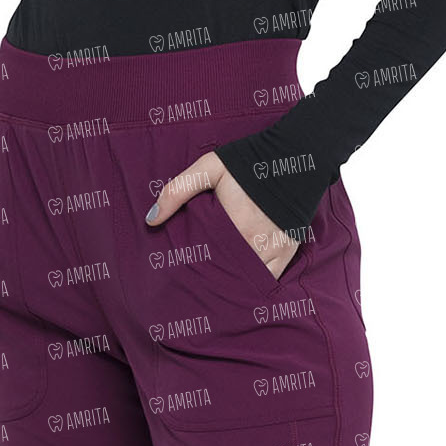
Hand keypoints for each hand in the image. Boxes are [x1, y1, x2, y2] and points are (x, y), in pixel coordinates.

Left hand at [146, 151, 297, 279]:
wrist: (295, 155)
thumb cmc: (248, 162)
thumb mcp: (209, 168)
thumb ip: (178, 190)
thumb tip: (151, 220)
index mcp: (233, 227)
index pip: (208, 262)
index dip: (198, 272)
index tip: (187, 276)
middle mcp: (253, 244)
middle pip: (228, 275)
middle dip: (215, 281)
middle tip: (200, 289)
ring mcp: (272, 251)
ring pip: (249, 281)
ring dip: (235, 284)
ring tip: (220, 290)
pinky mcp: (287, 252)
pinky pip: (270, 280)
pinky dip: (257, 284)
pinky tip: (245, 286)